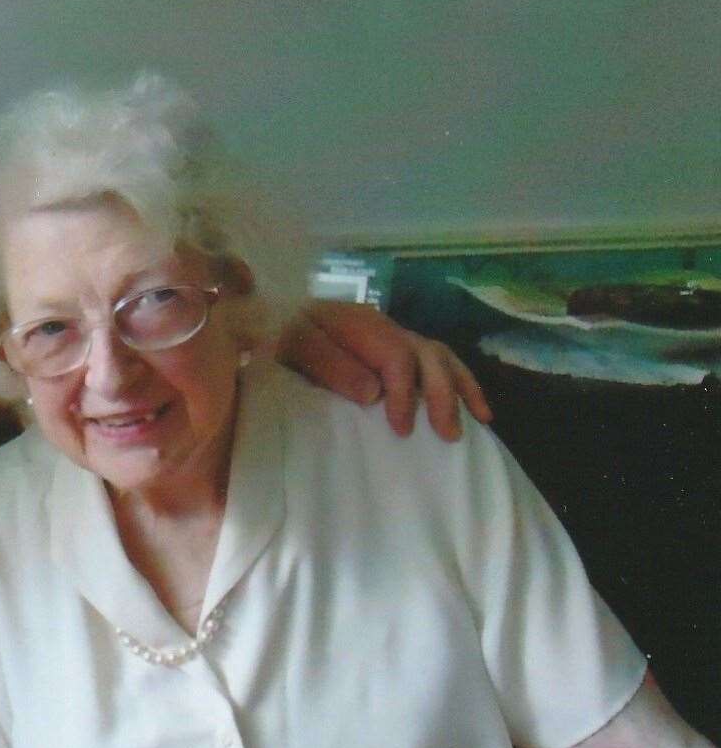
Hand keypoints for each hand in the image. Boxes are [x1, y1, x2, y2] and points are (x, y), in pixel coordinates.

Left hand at [278, 300, 491, 440]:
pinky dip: (457, 380)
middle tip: (448, 434)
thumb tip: (373, 393)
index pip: (395, 357)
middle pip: (427, 355)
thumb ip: (328, 364)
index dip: (404, 393)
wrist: (269, 313)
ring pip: (439, 354)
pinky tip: (471, 404)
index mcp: (358, 324)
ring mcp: (391, 334)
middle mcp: (383, 326)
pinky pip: (434, 359)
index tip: (403, 430)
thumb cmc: (278, 332)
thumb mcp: (292, 345)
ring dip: (460, 387)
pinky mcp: (393, 345)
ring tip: (479, 420)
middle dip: (442, 395)